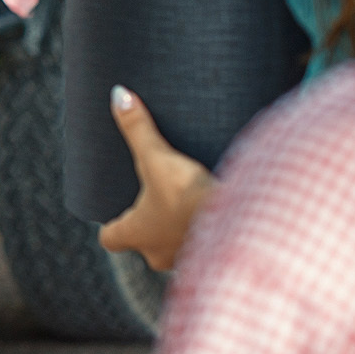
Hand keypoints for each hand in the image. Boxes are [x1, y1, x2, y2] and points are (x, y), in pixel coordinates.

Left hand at [99, 86, 214, 271]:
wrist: (243, 223)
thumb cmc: (188, 194)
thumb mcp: (157, 158)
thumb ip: (137, 128)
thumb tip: (117, 94)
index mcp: (137, 234)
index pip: (111, 239)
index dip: (112, 226)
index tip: (115, 213)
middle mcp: (159, 255)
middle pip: (144, 245)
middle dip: (150, 226)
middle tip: (156, 202)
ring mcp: (188, 259)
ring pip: (176, 248)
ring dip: (179, 231)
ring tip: (187, 205)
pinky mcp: (218, 256)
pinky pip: (207, 247)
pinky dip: (207, 233)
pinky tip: (216, 215)